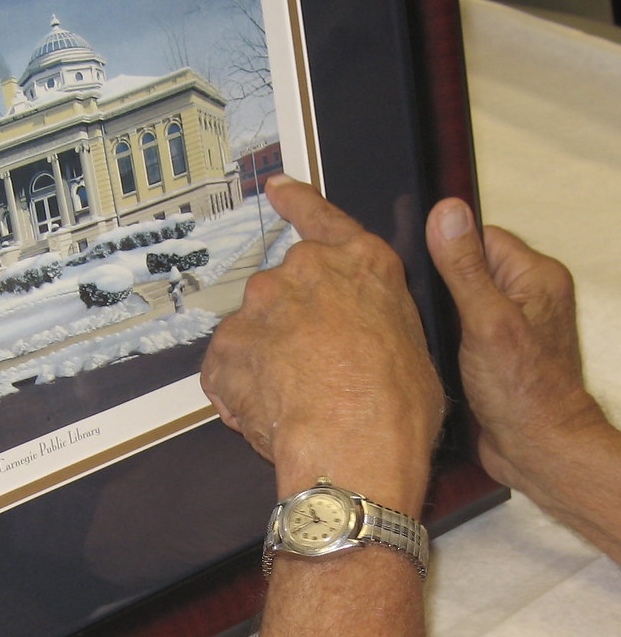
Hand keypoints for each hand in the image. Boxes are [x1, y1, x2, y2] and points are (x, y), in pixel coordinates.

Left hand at [201, 176, 444, 512]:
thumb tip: (359, 334)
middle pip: (287, 288)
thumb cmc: (398, 407)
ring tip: (296, 402)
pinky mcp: (227, 343)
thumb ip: (373, 318)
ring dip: (267, 357)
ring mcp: (261, 304)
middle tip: (316, 370)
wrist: (354, 447)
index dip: (298, 202)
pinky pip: (229, 364)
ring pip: (256, 328)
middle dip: (293, 323)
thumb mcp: (410, 346)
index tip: (277, 188)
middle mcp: (305, 271)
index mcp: (359, 264)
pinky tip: (269, 414)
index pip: (322, 218)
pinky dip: (242, 386)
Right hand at [425, 199, 603, 487]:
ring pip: (457, 296)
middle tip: (419, 304)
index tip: (420, 267)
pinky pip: (458, 324)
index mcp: (535, 276)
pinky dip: (440, 332)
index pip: (478, 236)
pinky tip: (427, 345)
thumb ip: (463, 266)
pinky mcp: (492, 348)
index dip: (445, 248)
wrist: (537, 453)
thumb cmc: (525, 393)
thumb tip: (447, 212)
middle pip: (465, 265)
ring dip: (436, 310)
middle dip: (437, 282)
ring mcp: (509, 323)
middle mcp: (525, 295)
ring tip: (421, 326)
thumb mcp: (486, 321)